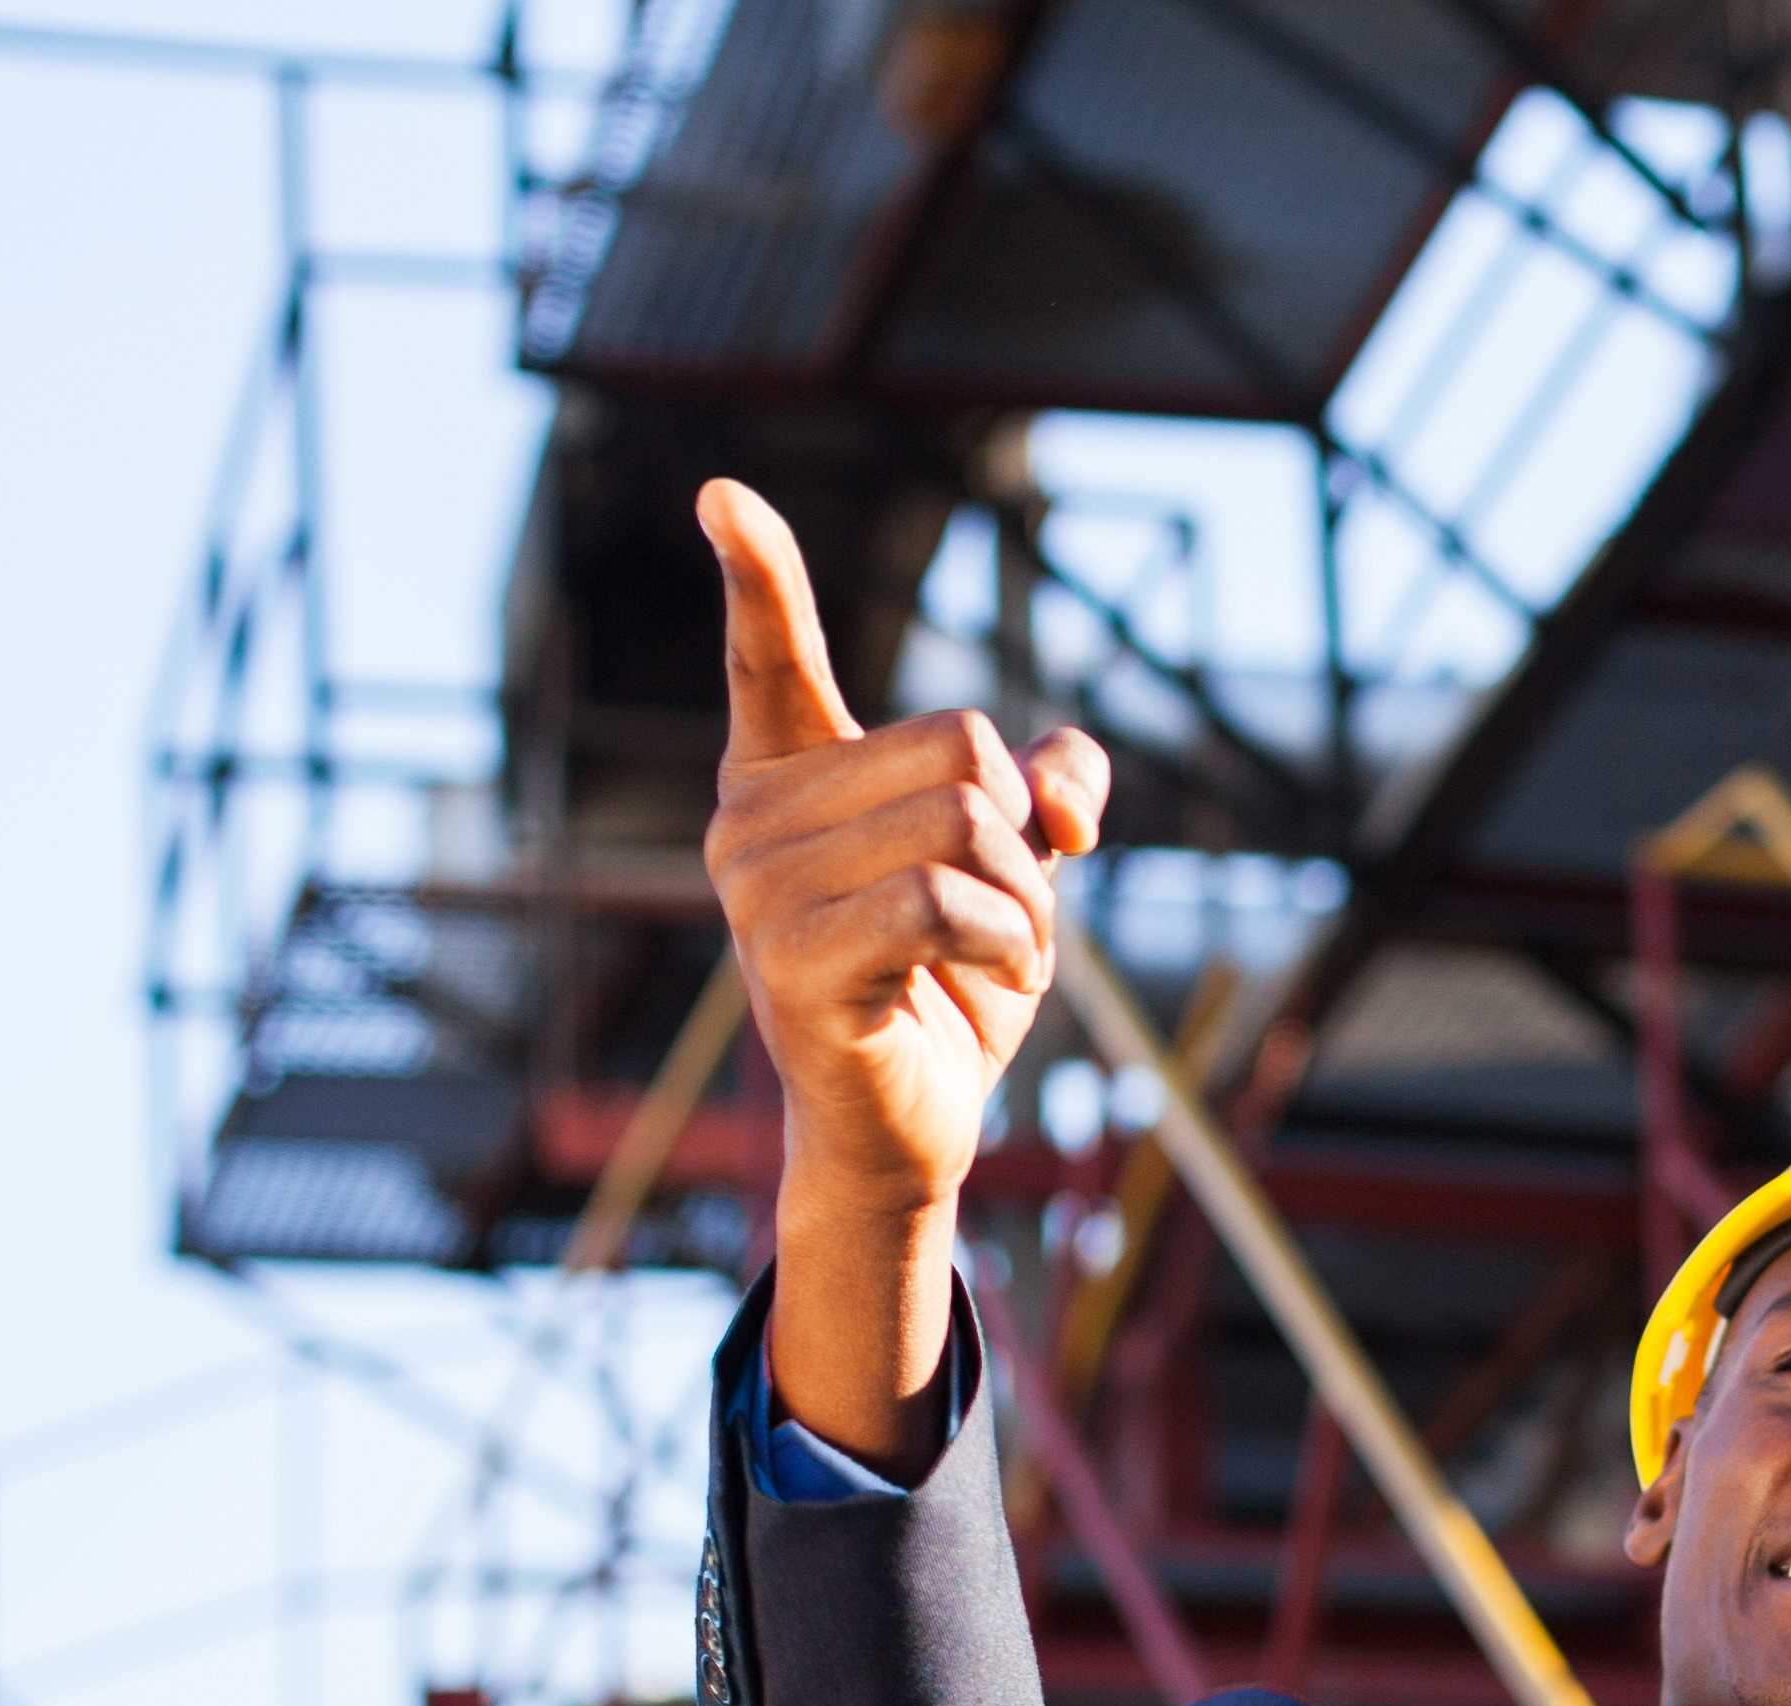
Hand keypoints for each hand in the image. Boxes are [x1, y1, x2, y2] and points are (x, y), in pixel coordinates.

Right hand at [692, 478, 1109, 1465]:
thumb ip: (1049, 791)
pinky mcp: (794, 962)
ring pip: (963, 824)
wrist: (909, 1128)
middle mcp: (749, 819)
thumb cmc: (946, 987)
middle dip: (1023, 836)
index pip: (768, 656)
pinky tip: (985, 989)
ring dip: (1025, 901)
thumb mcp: (1012, 870)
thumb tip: (1068, 786)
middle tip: (1003, 917)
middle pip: (959, 747)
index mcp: (785, 778)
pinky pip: (942, 899)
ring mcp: (758, 892)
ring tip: (995, 959)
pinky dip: (1005, 945)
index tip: (721, 492)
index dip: (757, 571)